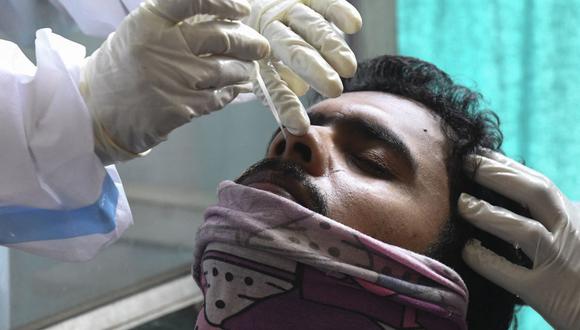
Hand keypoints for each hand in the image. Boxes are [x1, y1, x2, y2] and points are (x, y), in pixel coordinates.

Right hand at [80, 0, 269, 162]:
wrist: (95, 113)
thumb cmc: (120, 70)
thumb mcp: (138, 33)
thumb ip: (173, 24)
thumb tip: (222, 20)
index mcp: (149, 22)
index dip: (225, 2)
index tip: (243, 10)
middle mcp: (163, 47)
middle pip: (222, 36)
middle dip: (249, 42)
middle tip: (261, 46)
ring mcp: (173, 79)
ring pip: (227, 70)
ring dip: (243, 69)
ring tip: (246, 69)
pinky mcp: (180, 108)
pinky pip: (218, 97)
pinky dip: (231, 92)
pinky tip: (233, 89)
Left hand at [245, 0, 362, 134]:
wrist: (253, 10)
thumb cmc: (260, 47)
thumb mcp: (260, 69)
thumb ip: (276, 83)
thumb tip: (297, 89)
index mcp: (255, 56)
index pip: (271, 84)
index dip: (286, 105)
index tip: (300, 126)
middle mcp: (269, 31)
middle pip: (293, 50)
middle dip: (315, 71)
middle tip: (334, 89)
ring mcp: (286, 10)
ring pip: (311, 27)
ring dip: (331, 47)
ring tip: (349, 68)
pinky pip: (323, 2)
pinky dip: (338, 11)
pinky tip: (354, 25)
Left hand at [459, 151, 579, 329]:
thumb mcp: (576, 234)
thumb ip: (553, 217)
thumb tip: (514, 193)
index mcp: (575, 217)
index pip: (539, 183)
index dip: (508, 166)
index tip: (480, 153)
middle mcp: (571, 234)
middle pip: (536, 193)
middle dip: (498, 174)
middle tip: (466, 163)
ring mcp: (560, 262)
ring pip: (524, 230)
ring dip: (488, 213)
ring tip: (462, 203)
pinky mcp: (547, 292)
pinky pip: (508, 272)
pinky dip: (484, 259)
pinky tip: (467, 249)